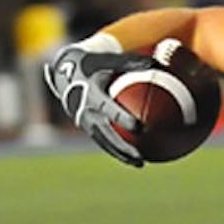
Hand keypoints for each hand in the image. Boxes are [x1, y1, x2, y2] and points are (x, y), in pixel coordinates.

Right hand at [44, 43, 155, 166]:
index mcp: (91, 94)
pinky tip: (136, 157)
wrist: (65, 72)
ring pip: (103, 142)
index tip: (140, 127)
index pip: (108, 109)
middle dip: (121, 147)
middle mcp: (85, 110)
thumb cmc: (93, 64)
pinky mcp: (86, 126)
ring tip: (140, 164)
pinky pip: (103, 140)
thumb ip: (131, 62)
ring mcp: (84, 121)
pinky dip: (118, 149)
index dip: (122, 119)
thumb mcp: (108, 59)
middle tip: (140, 157)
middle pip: (105, 134)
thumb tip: (158, 62)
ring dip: (120, 154)